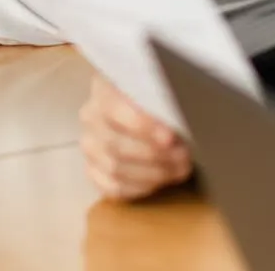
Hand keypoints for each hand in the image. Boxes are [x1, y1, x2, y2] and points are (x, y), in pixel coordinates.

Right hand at [79, 74, 193, 199]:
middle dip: (155, 155)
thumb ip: (165, 97)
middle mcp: (91, 117)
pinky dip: (140, 188)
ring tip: (180, 169)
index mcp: (104, 88)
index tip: (169, 137)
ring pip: (115, 168)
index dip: (142, 125)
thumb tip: (183, 114)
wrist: (146, 109)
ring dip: (152, 173)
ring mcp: (90, 146)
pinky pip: (113, 187)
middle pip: (116, 144)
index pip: (114, 108)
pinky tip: (160, 182)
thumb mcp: (161, 87)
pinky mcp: (95, 170)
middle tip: (184, 156)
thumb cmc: (159, 96)